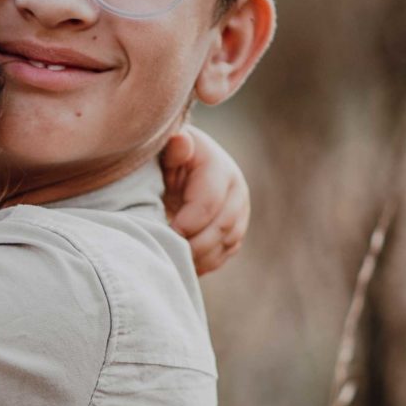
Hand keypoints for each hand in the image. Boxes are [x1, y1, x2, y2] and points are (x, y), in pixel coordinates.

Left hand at [159, 124, 249, 275]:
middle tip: (169, 254)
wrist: (178, 167)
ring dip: (201, 257)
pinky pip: (227, 251)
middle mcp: (236, 189)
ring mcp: (240, 210)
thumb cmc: (166, 159)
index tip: (165, 234)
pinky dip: (207, 262)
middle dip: (194, 245)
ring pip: (227, 242)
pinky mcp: (236, 228)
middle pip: (222, 226)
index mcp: (219, 168)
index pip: (208, 203)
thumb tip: (181, 141)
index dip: (187, 224)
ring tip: (176, 260)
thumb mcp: (165, 150)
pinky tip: (186, 264)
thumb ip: (172, 149)